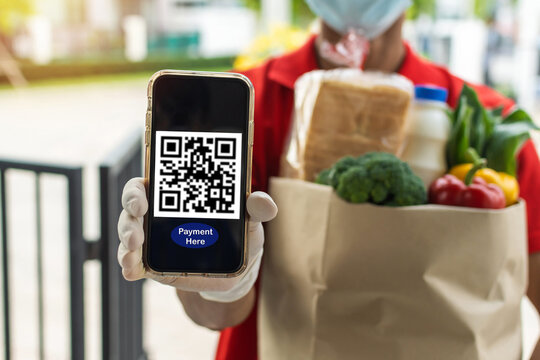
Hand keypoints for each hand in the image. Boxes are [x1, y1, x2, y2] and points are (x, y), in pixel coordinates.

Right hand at [117, 178, 276, 300]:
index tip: (145, 190)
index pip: (151, 182)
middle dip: (131, 207)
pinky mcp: (153, 265)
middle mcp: (160, 214)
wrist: (237, 270)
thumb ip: (256, 208)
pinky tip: (131, 269)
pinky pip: (134, 263)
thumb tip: (264, 202)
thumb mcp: (250, 220)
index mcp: (179, 196)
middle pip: (133, 203)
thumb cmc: (240, 235)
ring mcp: (153, 240)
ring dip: (127, 237)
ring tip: (134, 248)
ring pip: (129, 232)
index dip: (142, 184)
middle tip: (139, 213)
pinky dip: (128, 265)